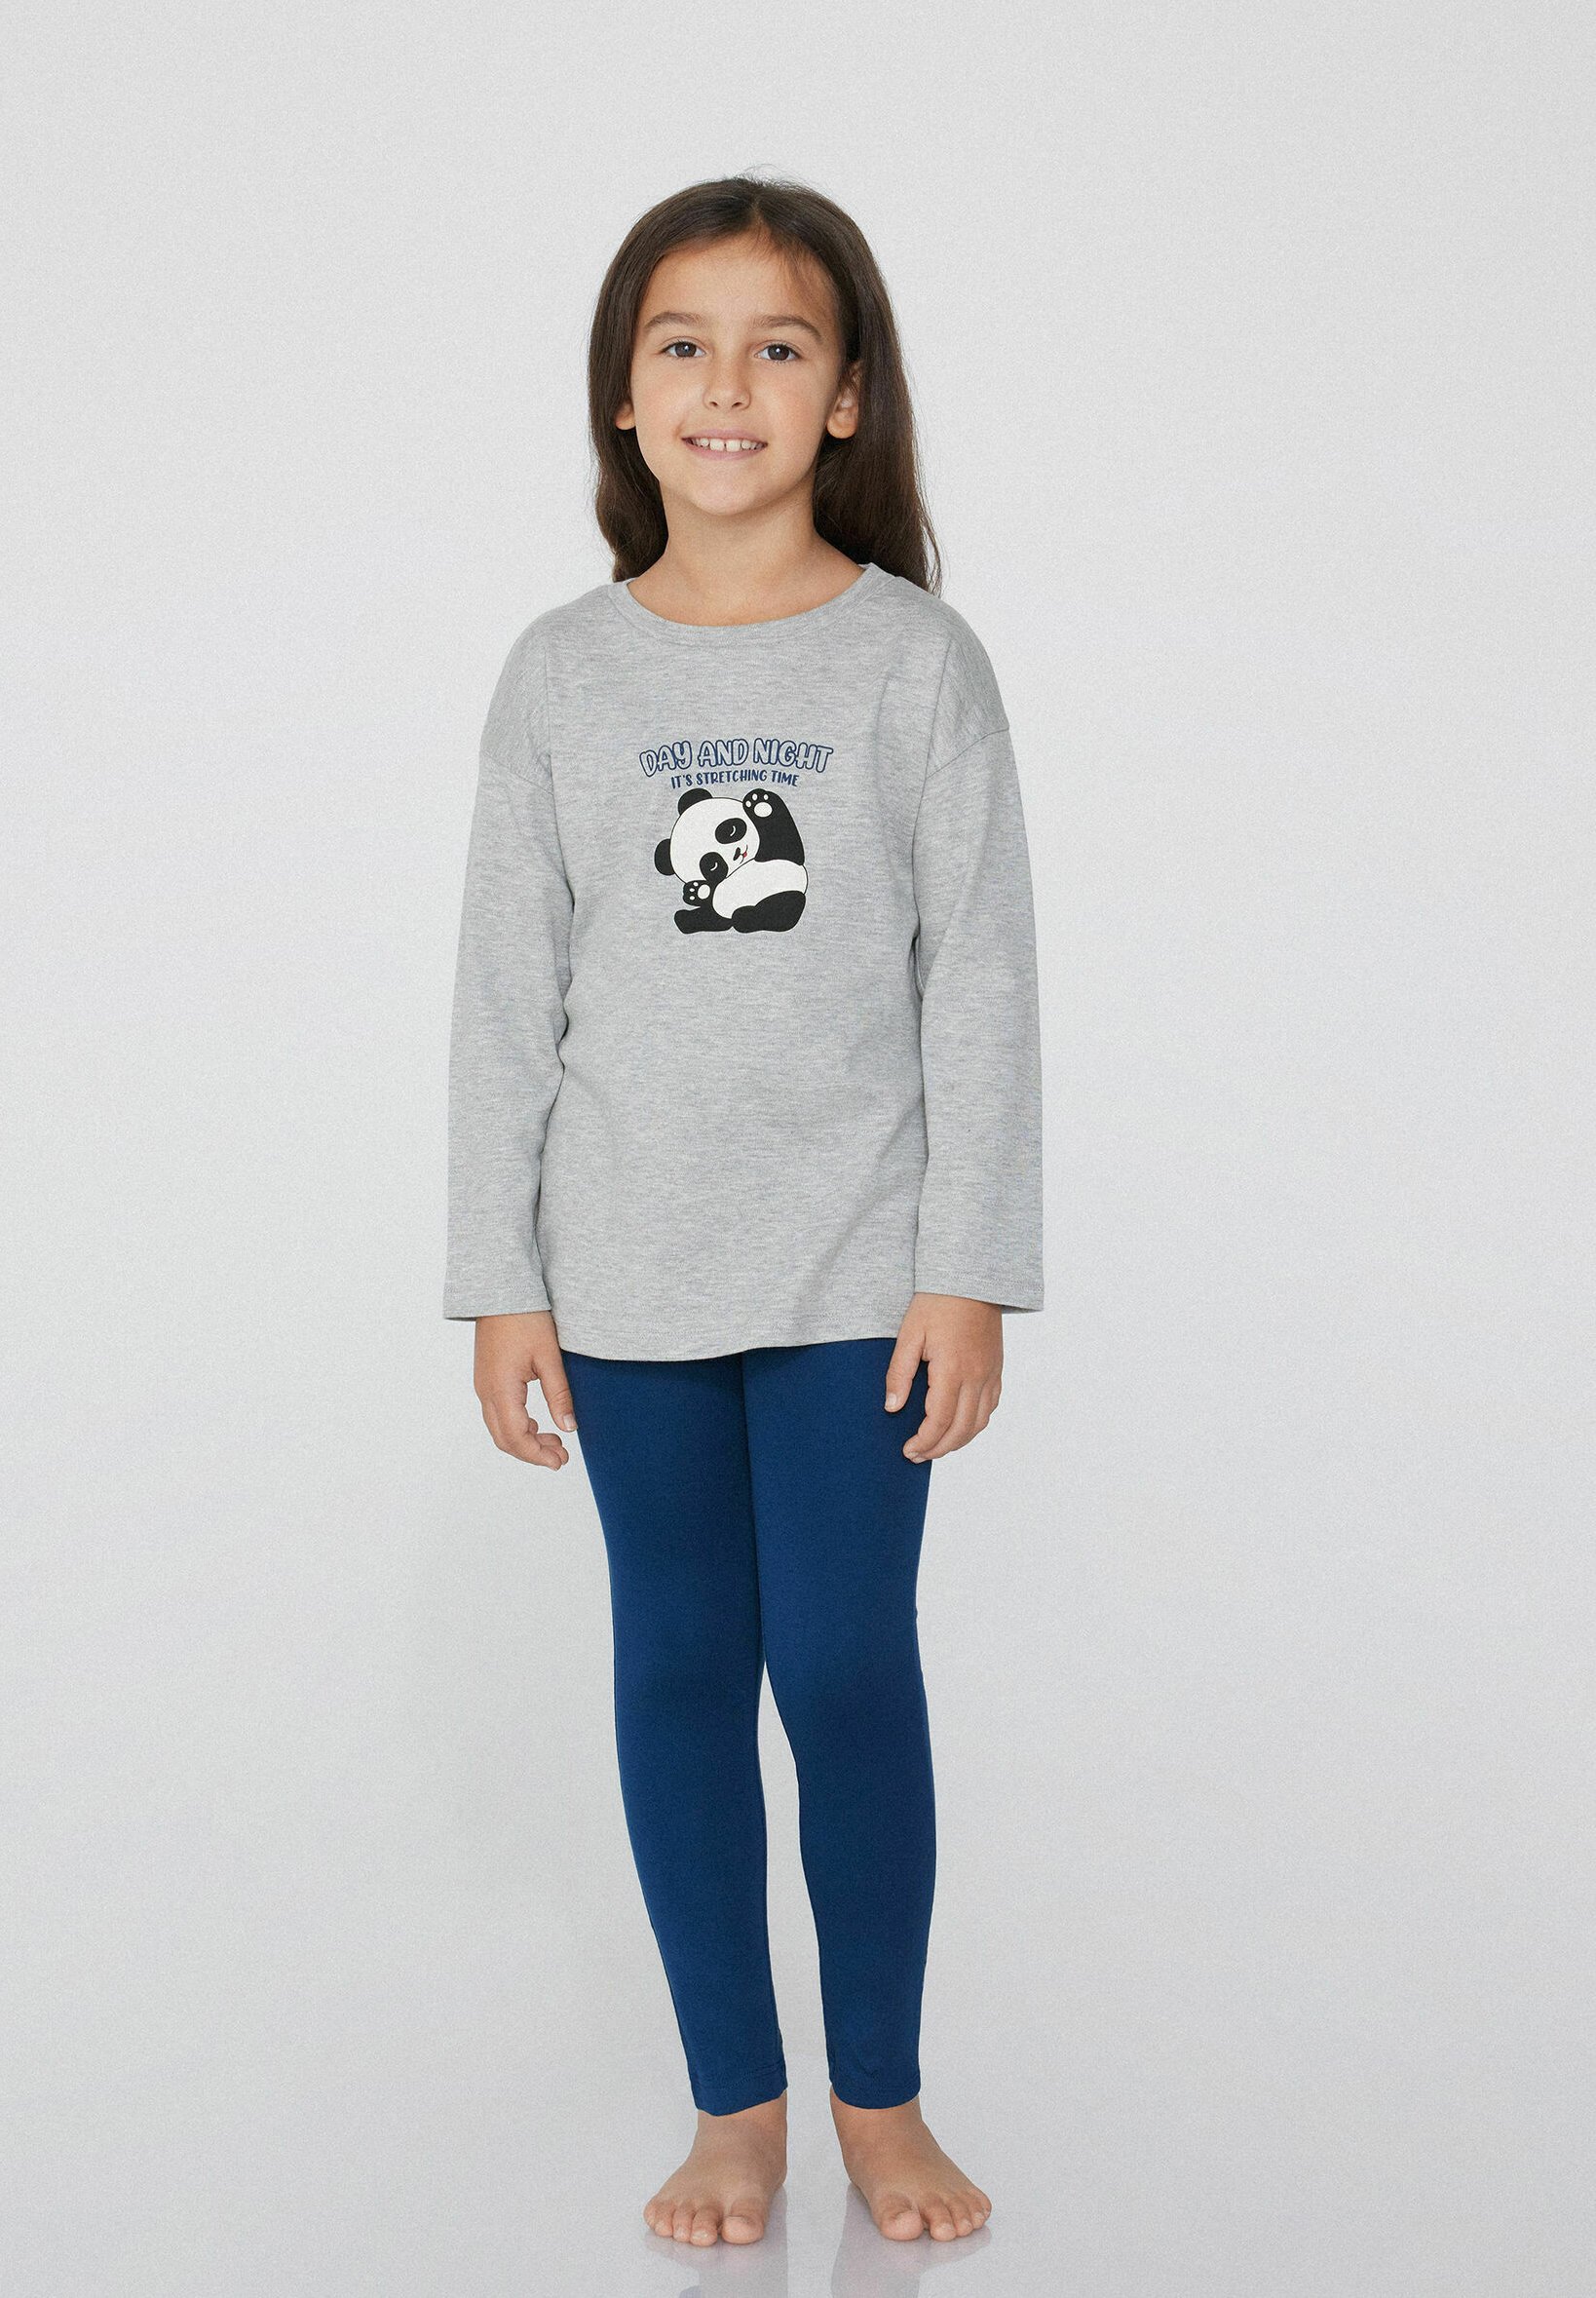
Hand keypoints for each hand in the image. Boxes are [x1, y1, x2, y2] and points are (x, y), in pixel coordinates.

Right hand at [473, 1310, 576, 1469]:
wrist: (501, 1290)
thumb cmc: (525, 1318)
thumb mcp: (549, 1357)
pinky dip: (516, 1425)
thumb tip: (569, 1428)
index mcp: (501, 1389)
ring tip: (554, 1441)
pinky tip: (537, 1423)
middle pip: (504, 1439)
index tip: (560, 1462)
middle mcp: (485, 1391)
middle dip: (532, 1453)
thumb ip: (559, 1395)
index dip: (538, 1455)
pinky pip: (496, 1413)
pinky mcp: (486, 1378)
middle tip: (561, 1457)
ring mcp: (482, 1385)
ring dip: (524, 1440)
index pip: (516, 1437)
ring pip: (499, 1428)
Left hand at [884, 1293, 1003, 1461]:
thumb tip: (892, 1407)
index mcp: (952, 1370)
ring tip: (936, 1447)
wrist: (971, 1279)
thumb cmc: (937, 1302)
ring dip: (958, 1441)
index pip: (939, 1421)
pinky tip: (959, 1425)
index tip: (908, 1450)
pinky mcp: (997, 1369)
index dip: (924, 1442)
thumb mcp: (909, 1334)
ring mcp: (990, 1374)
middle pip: (961, 1429)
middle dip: (938, 1449)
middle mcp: (977, 1377)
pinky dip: (975, 1424)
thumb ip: (899, 1373)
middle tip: (917, 1455)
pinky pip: (990, 1407)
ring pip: (979, 1422)